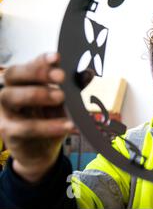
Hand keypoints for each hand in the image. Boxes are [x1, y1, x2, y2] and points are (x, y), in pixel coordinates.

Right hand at [0, 53, 72, 182]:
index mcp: (25, 80)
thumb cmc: (51, 119)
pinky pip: (25, 126)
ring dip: (38, 94)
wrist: (41, 150)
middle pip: (14, 74)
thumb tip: (87, 73)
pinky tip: (67, 125)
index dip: (42, 59)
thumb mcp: (65, 102)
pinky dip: (48, 125)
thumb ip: (74, 87)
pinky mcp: (8, 131)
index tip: (58, 57)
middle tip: (61, 76)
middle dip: (38, 72)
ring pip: (12, 96)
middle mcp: (9, 90)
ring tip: (61, 97)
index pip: (30, 63)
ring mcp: (5, 110)